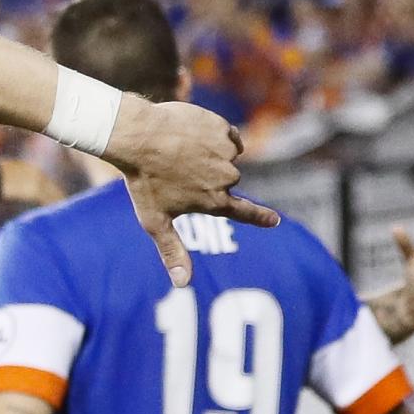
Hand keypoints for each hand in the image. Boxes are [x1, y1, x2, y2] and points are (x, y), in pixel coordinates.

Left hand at [104, 97, 279, 283]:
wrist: (138, 138)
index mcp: (214, 202)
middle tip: (178, 171)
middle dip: (206, 176)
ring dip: (209, 155)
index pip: (244, 212)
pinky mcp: (224, 129)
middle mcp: (227, 178)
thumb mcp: (156, 222)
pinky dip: (212, 135)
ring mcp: (227, 152)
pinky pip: (225, 135)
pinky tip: (191, 136)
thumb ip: (173, 252)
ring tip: (181, 153)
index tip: (275, 221)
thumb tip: (183, 284)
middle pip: (226, 179)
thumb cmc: (144, 182)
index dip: (259, 217)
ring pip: (225, 156)